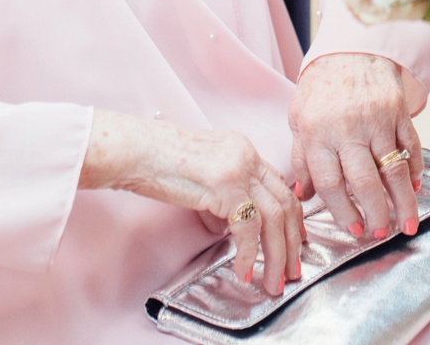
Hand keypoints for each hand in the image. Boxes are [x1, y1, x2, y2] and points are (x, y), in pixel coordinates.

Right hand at [82, 110, 302, 295]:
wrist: (134, 149)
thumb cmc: (156, 161)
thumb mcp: (201, 173)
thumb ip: (221, 194)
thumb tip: (228, 223)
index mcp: (243, 150)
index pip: (279, 185)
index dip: (292, 216)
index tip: (295, 239)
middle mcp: (247, 156)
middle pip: (284, 202)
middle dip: (292, 241)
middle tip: (292, 268)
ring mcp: (238, 169)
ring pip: (273, 217)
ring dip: (277, 254)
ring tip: (273, 280)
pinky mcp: (225, 186)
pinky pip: (248, 227)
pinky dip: (249, 254)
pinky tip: (244, 270)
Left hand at [288, 54, 421, 240]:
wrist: (351, 48)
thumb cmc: (321, 88)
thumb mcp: (298, 119)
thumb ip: (301, 159)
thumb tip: (304, 197)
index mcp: (317, 133)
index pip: (330, 183)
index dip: (343, 211)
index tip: (355, 230)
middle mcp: (348, 128)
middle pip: (365, 181)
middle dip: (376, 213)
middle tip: (382, 233)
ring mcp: (377, 119)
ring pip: (393, 168)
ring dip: (403, 201)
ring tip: (408, 224)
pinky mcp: (398, 111)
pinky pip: (411, 146)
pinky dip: (415, 170)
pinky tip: (415, 188)